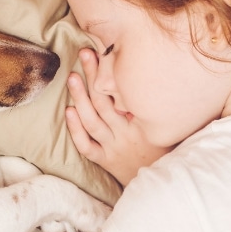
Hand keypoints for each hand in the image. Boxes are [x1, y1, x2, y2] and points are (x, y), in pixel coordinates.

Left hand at [65, 48, 171, 185]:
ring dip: (81, 97)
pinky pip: (87, 145)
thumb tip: (140, 72)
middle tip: (86, 54)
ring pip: (93, 120)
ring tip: (73, 77)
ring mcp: (113, 146)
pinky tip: (69, 111)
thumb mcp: (161, 123)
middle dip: (94, 75)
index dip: (113, 72)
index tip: (107, 51)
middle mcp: (126, 132)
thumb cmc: (161, 146)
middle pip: (105, 100)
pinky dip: (76, 129)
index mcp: (142, 121)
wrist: (161, 180)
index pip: (124, 92)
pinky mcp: (104, 159)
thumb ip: (151, 105)